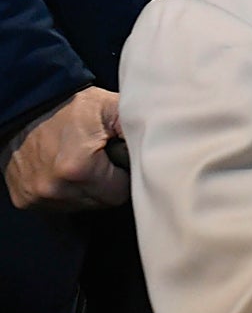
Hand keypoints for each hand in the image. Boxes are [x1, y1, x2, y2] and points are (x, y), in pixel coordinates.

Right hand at [3, 87, 128, 210]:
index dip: (124, 175)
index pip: (121, 193)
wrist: (26, 106)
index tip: (117, 157)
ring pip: (81, 206)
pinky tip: (64, 170)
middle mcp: (55, 189)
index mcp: (79, 170)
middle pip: (102, 202)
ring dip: (87, 189)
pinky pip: (59, 206)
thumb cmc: (72, 107)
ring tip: (82, 162)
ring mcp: (37, 197)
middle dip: (107, 183)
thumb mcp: (111, 107)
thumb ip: (139, 126)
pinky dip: (66, 191)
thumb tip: (165, 143)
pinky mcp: (25, 200)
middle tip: (100, 157)